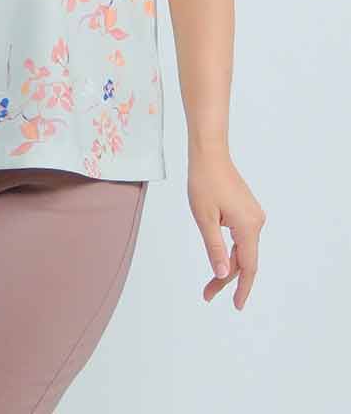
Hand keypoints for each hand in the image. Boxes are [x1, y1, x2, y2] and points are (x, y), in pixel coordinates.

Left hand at [187, 148, 266, 309]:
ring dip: (229, 265)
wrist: (209, 154)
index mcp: (248, 226)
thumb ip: (215, 248)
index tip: (236, 306)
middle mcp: (256, 221)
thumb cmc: (203, 182)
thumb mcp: (204, 218)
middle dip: (227, 279)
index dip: (243, 288)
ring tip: (210, 283)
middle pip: (244, 259)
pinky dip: (231, 250)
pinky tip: (220, 257)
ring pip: (243, 248)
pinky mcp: (247, 209)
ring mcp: (253, 215)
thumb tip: (224, 275)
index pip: (248, 266)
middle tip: (207, 294)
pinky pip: (241, 236)